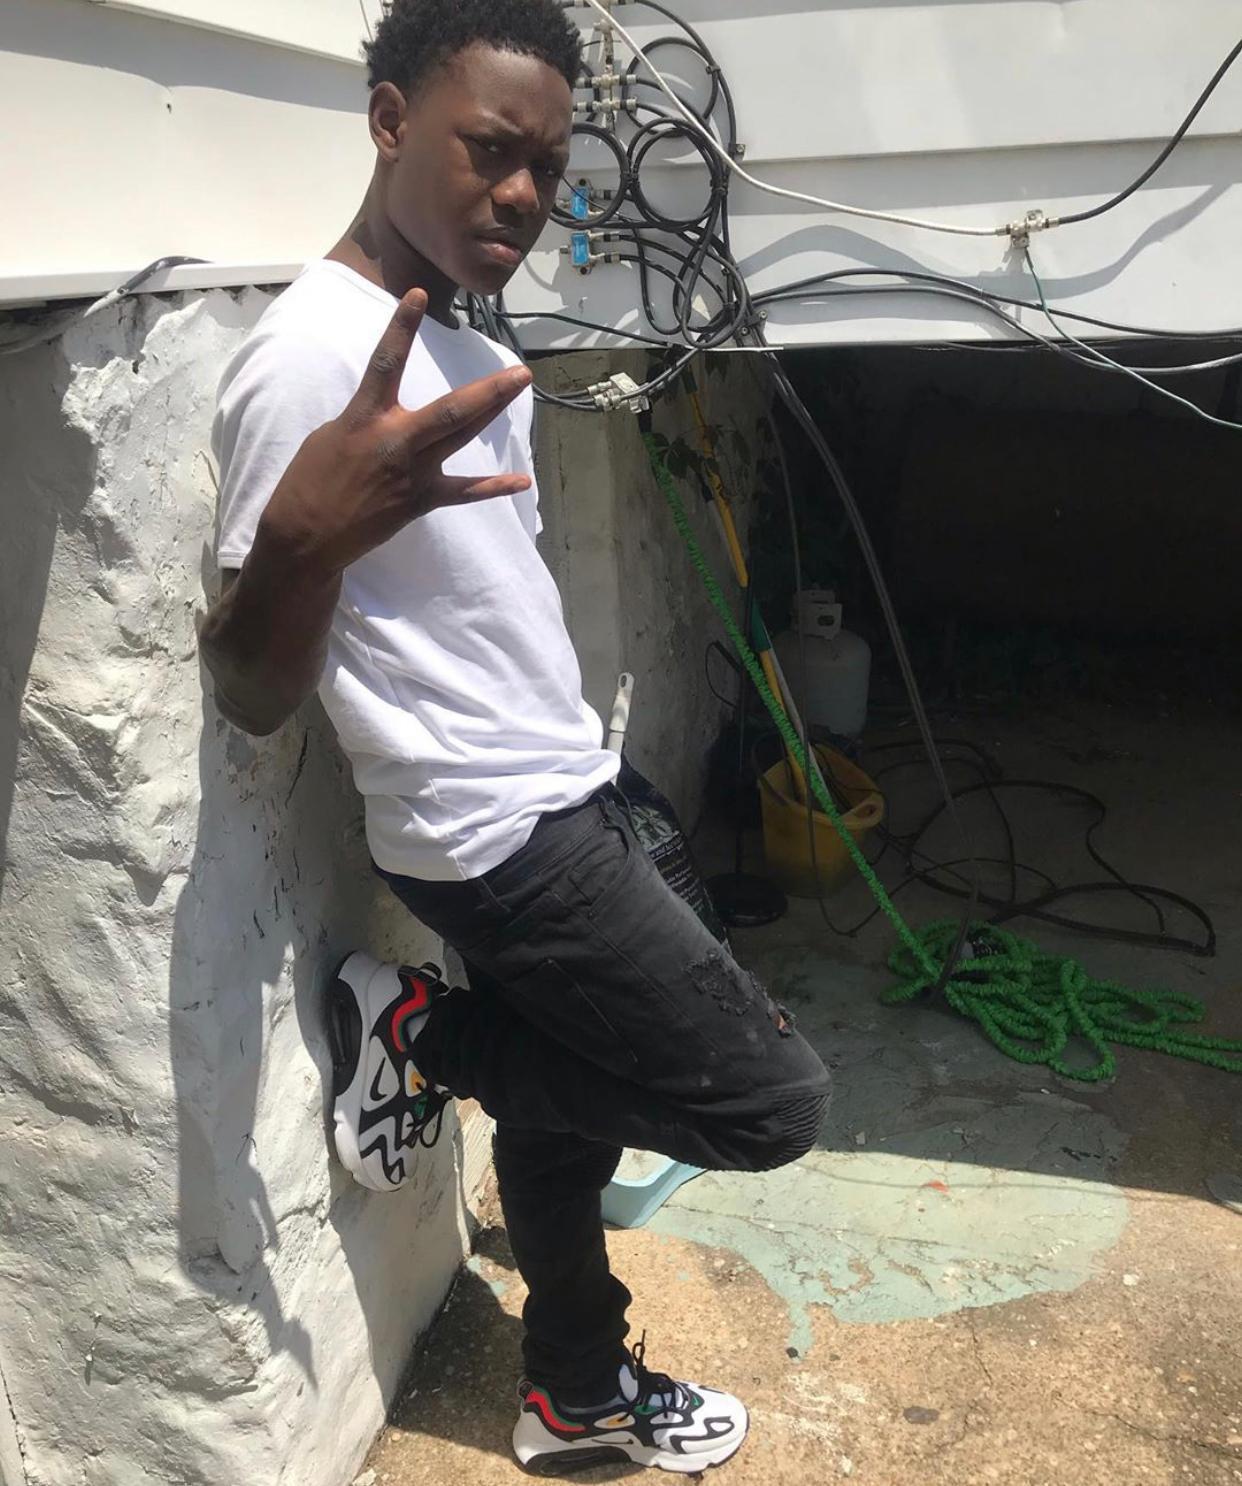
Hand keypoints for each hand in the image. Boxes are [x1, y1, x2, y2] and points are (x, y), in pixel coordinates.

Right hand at [260, 289, 533, 573]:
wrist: (307, 536)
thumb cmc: (310, 480)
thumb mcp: (332, 434)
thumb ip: (369, 417)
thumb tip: (393, 413)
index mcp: (365, 417)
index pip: (386, 362)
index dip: (401, 326)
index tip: (417, 293)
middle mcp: (395, 441)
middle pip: (451, 410)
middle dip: (488, 390)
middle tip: (520, 372)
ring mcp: (413, 473)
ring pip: (461, 437)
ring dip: (494, 412)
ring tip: (519, 388)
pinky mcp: (420, 501)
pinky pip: (463, 493)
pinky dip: (493, 487)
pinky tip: (521, 481)